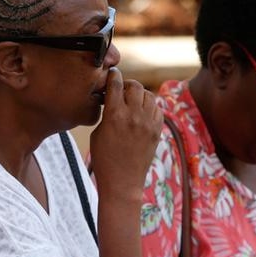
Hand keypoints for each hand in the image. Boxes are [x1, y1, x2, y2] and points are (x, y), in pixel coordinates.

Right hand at [89, 67, 161, 204]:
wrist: (122, 182)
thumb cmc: (104, 159)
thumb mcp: (97, 133)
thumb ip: (107, 113)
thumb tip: (112, 100)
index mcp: (115, 115)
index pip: (116, 84)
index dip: (113, 76)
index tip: (112, 74)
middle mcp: (134, 116)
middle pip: (135, 86)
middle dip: (127, 85)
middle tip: (121, 91)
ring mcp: (148, 123)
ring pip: (149, 95)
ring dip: (140, 95)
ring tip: (132, 102)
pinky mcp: (157, 131)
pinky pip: (157, 109)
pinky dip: (150, 106)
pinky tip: (142, 113)